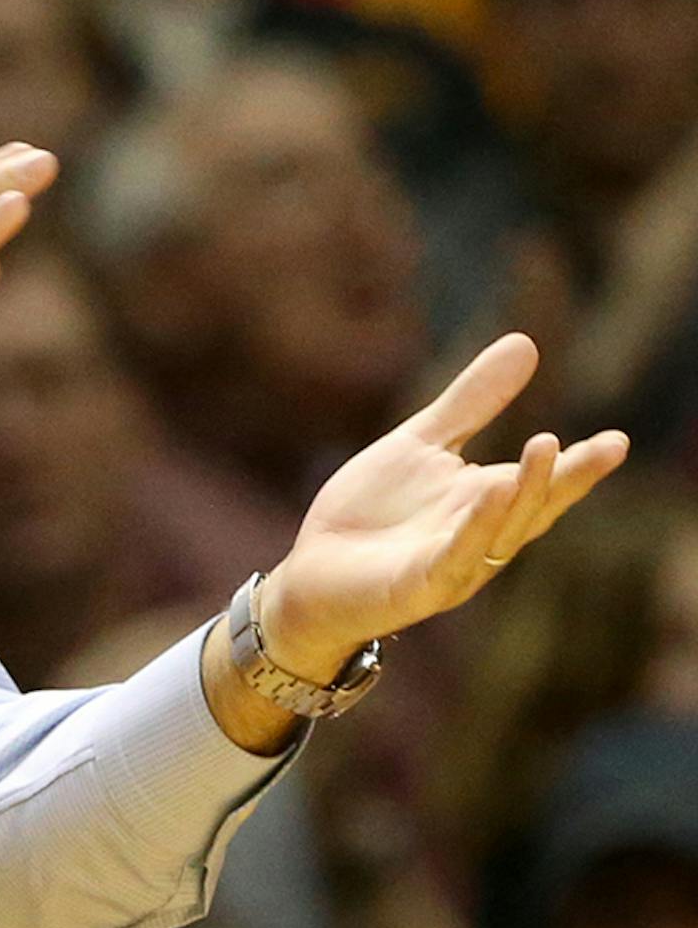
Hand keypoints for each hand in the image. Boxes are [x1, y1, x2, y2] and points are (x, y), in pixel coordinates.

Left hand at [258, 333, 628, 683]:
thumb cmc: (371, 512)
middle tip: (606, 445)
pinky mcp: (418, 585)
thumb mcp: (420, 443)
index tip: (618, 440)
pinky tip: (489, 492)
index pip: (543, 484)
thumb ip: (473, 401)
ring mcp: (453, 565)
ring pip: (501, 532)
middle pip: (533, 507)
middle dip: (564, 478)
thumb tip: (527, 342)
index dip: (580, 466)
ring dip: (524, 493)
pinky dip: (475, 527)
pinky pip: (453, 556)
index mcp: (486, 502)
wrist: (310, 572)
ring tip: (543, 447)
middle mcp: (481, 537)